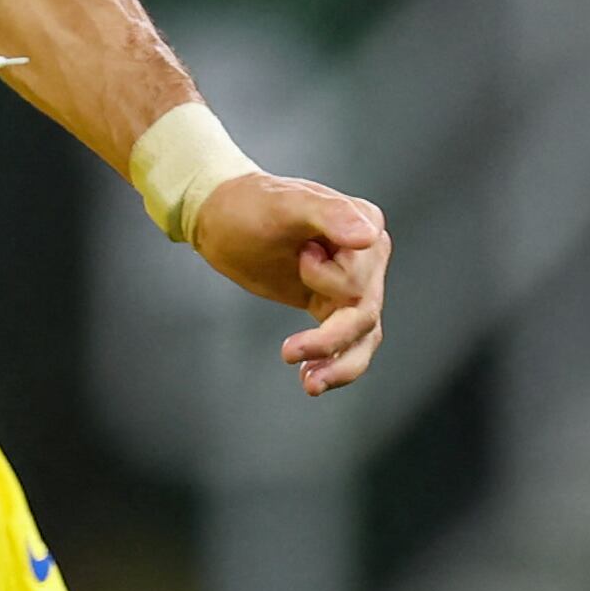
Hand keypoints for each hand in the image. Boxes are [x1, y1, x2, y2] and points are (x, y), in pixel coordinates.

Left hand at [196, 171, 389, 395]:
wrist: (220, 219)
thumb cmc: (250, 204)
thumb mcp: (285, 204)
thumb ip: (330, 215)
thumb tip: (368, 238)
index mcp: (366, 224)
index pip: (362, 277)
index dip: (328, 280)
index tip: (299, 256)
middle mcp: (367, 255)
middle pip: (364, 314)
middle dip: (329, 339)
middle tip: (288, 351)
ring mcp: (352, 282)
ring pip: (363, 336)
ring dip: (339, 365)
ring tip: (310, 386)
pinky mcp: (331, 303)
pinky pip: (346, 342)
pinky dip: (333, 363)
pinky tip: (310, 377)